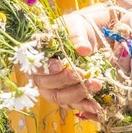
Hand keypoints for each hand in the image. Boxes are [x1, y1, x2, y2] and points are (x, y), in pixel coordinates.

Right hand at [33, 4, 123, 118]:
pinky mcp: (67, 97)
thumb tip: (83, 50)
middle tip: (82, 73)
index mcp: (37, 55)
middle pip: (46, 84)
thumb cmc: (77, 29)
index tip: (60, 64)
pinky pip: (73, 105)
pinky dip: (84, 106)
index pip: (35, 65)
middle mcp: (41, 75)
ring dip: (77, 93)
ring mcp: (53, 88)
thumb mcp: (77, 26)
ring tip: (95, 85)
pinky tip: (96, 106)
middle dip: (65, 80)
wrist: (89, 38)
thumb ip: (77, 36)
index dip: (45, 67)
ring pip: (59, 97)